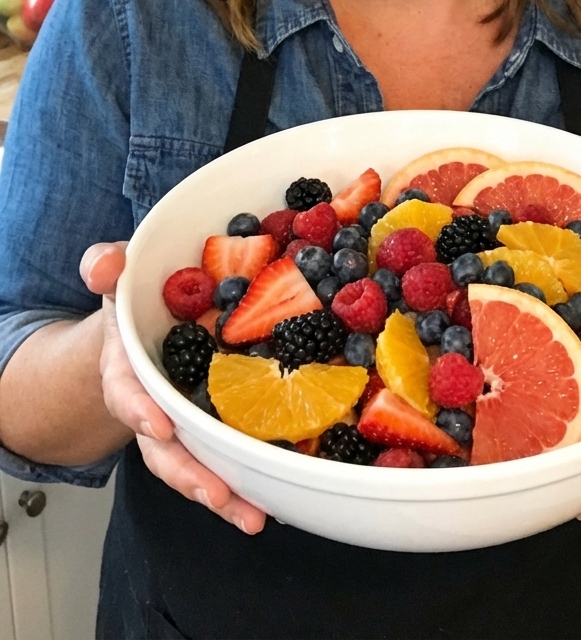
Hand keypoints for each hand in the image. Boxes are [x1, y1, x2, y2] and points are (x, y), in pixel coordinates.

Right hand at [80, 242, 265, 533]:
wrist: (146, 328)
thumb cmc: (135, 307)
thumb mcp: (119, 280)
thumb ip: (106, 266)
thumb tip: (103, 265)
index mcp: (128, 371)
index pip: (127, 394)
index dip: (139, 411)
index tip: (158, 426)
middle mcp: (155, 408)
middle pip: (166, 451)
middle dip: (191, 476)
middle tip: (219, 496)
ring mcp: (187, 424)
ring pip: (199, 464)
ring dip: (225, 492)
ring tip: (254, 515)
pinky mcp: (218, 426)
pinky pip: (230, 454)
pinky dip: (251, 476)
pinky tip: (277, 494)